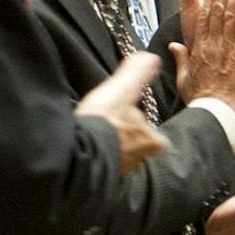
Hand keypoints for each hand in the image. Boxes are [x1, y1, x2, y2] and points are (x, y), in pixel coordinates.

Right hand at [75, 52, 169, 173]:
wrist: (75, 149)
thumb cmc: (104, 119)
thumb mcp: (123, 89)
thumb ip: (138, 73)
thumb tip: (151, 58)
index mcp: (152, 142)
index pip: (160, 140)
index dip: (149, 131)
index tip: (137, 122)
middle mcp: (139, 161)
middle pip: (140, 150)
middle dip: (130, 141)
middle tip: (115, 128)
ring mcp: (119, 171)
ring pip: (122, 159)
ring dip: (112, 149)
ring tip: (99, 137)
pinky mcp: (100, 177)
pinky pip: (103, 167)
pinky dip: (97, 157)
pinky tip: (86, 146)